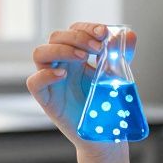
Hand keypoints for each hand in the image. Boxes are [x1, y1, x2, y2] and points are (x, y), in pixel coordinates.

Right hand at [26, 22, 137, 148]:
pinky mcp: (46, 99)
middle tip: (97, 48)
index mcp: (77, 56)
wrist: (104, 135)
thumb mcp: (118, 76)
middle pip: (56, 37)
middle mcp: (62, 65)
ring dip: (61, 50)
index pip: (74, 31)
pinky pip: (34, 82)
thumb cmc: (107, 105)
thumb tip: (129, 34)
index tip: (103, 33)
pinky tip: (63, 75)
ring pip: (40, 53)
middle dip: (77, 37)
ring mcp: (51, 80)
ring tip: (82, 58)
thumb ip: (121, 55)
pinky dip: (45, 74)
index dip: (86, 28)